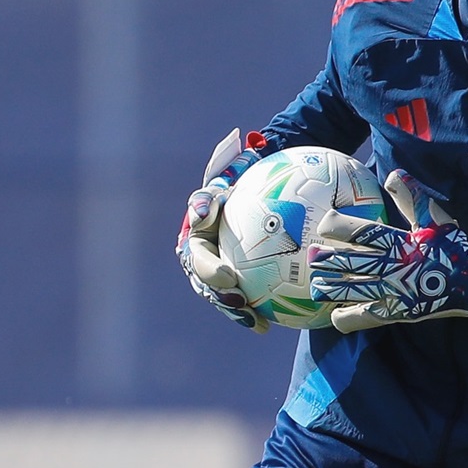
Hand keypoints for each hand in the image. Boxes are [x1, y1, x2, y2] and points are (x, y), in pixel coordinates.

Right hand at [175, 128, 269, 332]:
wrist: (269, 191)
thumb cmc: (258, 175)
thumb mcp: (247, 164)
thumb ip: (237, 159)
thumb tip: (237, 141)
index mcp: (201, 223)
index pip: (198, 239)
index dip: (206, 257)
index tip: (225, 264)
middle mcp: (202, 247)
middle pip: (201, 273)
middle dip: (213, 286)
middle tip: (236, 290)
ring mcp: (215, 266)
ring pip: (216, 292)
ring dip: (231, 307)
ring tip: (251, 318)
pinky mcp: (233, 282)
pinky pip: (240, 300)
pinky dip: (250, 313)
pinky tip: (268, 325)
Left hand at [308, 169, 467, 334]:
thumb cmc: (453, 247)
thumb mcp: (435, 219)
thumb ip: (412, 198)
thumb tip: (393, 175)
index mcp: (401, 242)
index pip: (364, 232)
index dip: (341, 226)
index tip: (325, 223)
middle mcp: (394, 267)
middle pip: (353, 262)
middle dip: (329, 260)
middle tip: (311, 257)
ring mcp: (394, 292)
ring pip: (355, 290)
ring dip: (332, 288)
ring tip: (316, 286)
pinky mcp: (398, 313)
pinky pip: (368, 317)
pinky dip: (349, 318)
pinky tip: (336, 317)